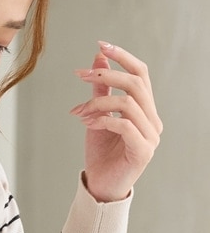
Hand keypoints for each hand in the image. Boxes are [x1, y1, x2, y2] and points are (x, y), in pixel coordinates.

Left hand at [71, 42, 161, 202]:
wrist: (100, 187)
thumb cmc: (101, 155)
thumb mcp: (96, 116)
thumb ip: (100, 88)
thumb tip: (98, 56)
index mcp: (146, 110)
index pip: (141, 74)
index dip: (123, 57)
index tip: (100, 45)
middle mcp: (153, 121)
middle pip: (136, 83)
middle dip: (106, 74)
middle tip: (79, 74)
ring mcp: (151, 136)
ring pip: (128, 103)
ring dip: (98, 101)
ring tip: (79, 112)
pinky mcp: (143, 151)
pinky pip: (124, 125)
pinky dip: (102, 119)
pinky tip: (87, 124)